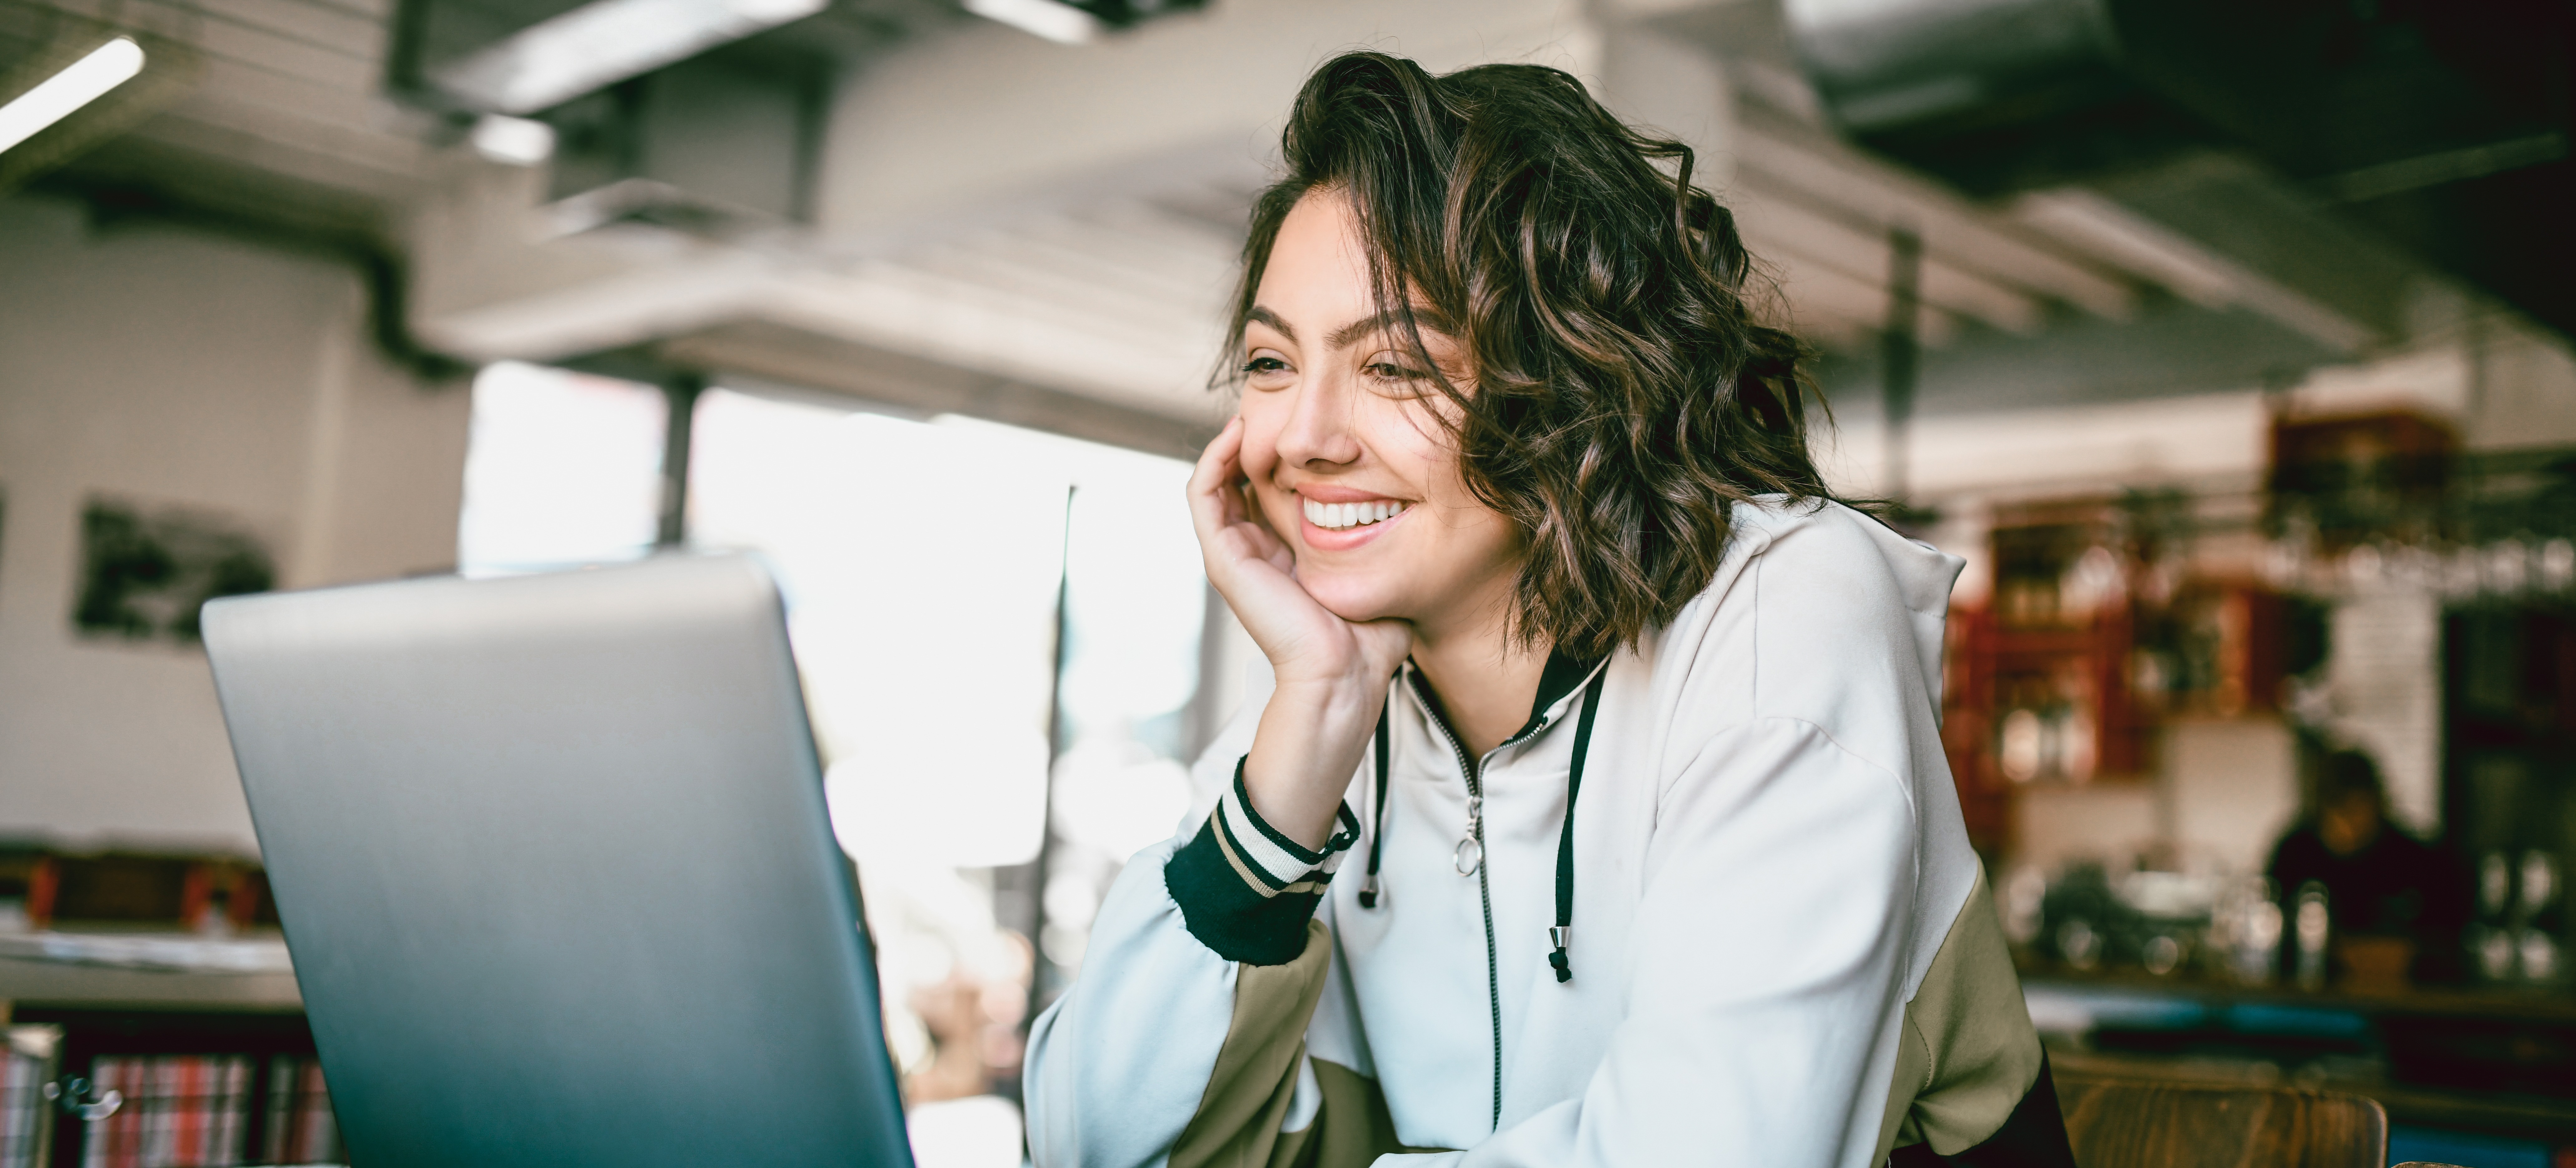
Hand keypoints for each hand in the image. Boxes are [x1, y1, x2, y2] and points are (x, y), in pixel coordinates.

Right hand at [1187, 417, 1409, 846]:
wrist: (1346, 675)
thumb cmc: (1370, 638)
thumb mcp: (1378, 573)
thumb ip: (1382, 543)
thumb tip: (1411, 504)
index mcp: (1287, 558)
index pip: (1272, 495)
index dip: (1285, 456)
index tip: (1311, 427)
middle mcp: (1256, 554)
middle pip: (1241, 483)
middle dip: (1256, 443)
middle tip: (1278, 408)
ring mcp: (1235, 555)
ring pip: (1216, 483)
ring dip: (1229, 444)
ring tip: (1252, 412)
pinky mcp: (1224, 558)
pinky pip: (1203, 495)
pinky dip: (1214, 460)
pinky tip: (1238, 434)